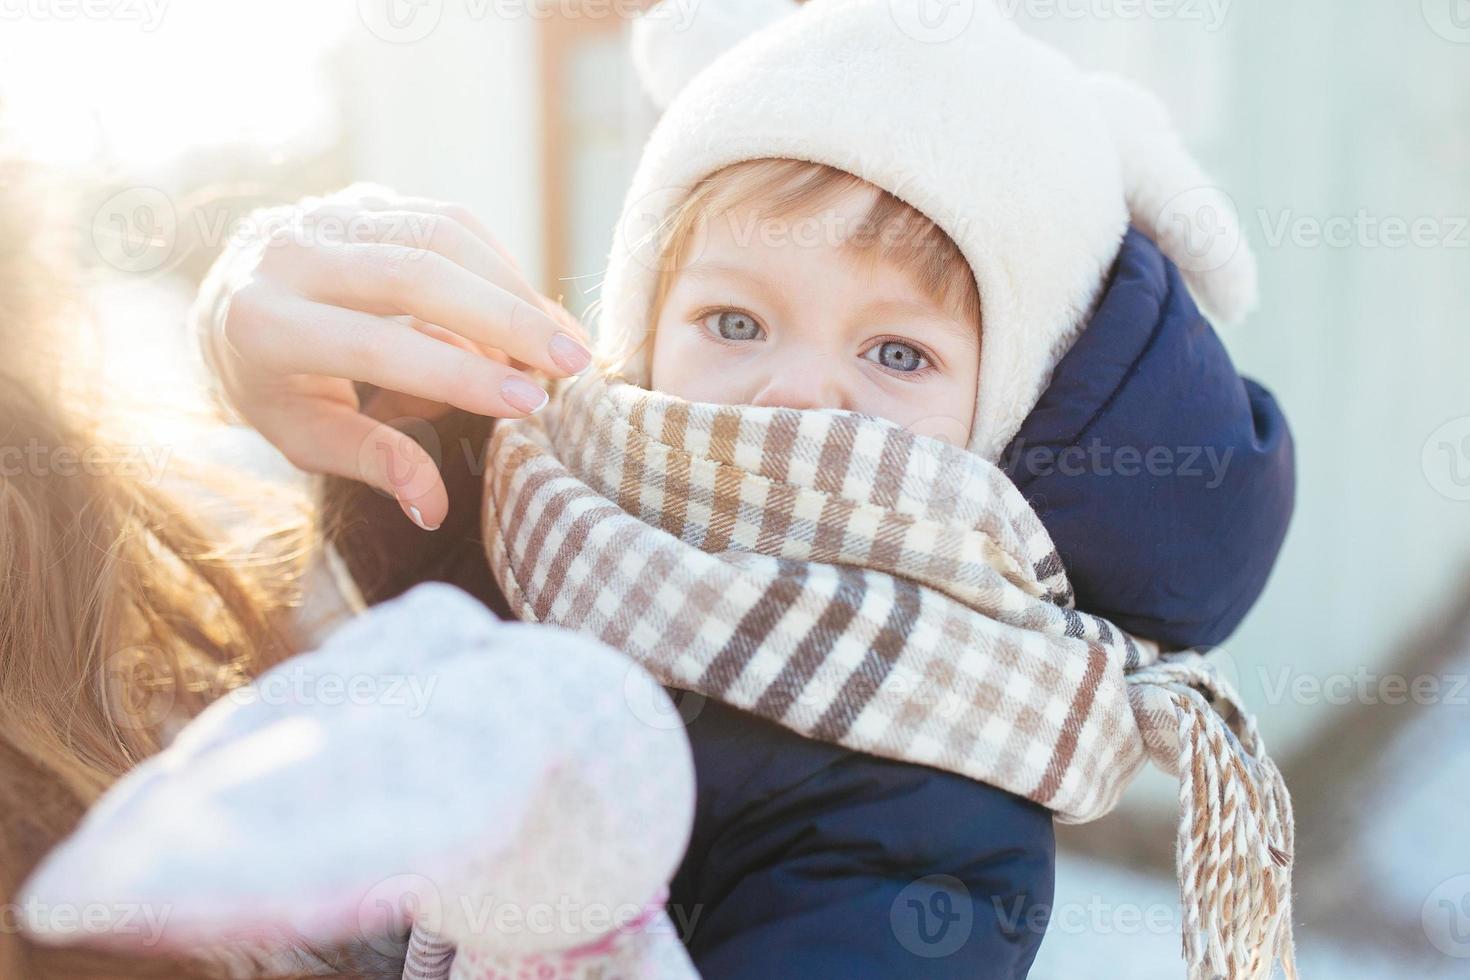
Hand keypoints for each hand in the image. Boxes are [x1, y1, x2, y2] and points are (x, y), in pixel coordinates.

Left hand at [201, 185, 591, 530]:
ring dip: (515, 289)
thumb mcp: (305, 434)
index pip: (375, 345)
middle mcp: (290, 254)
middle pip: (414, 273)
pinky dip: (501, 268)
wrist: (230, 300)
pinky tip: (531, 314)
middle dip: (505, 319)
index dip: (459, 374)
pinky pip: (449, 221)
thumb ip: (370, 460)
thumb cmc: (275, 383)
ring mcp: (330, 214)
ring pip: (441, 234)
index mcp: (263, 323)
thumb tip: (433, 508)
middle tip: (572, 364)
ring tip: (565, 344)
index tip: (528, 404)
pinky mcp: (368, 198)